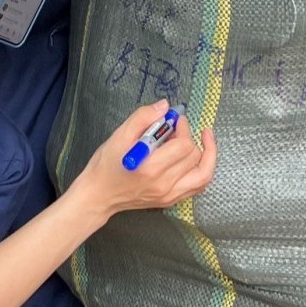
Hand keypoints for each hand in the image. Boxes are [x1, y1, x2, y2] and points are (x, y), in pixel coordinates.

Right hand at [73, 101, 216, 219]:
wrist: (99, 194)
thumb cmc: (105, 165)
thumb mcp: (118, 136)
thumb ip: (143, 117)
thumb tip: (165, 106)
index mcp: (150, 168)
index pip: (183, 146)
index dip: (183, 127)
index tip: (175, 119)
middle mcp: (164, 184)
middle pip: (194, 157)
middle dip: (190, 137)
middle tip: (178, 128)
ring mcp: (169, 195)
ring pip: (203, 175)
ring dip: (206, 155)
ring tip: (204, 141)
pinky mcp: (170, 200)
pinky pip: (197, 186)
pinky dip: (202, 171)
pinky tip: (197, 159)